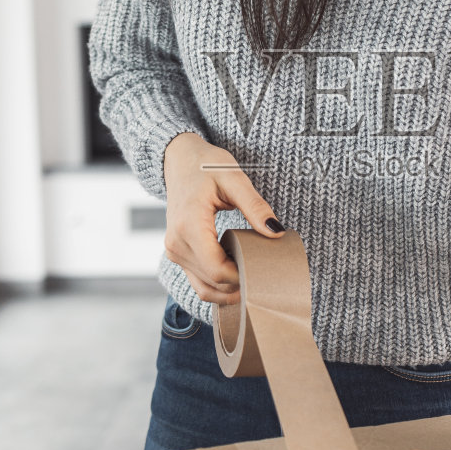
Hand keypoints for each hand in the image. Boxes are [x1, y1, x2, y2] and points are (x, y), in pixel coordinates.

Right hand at [162, 131, 284, 305]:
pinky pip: (198, 281)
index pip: (217, 269)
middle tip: (268, 275)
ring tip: (255, 276)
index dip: (243, 277)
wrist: (179, 160)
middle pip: (213, 282)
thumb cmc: (206, 165)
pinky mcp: (176, 253)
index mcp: (189, 226)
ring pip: (204, 288)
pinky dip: (218, 285)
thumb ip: (255, 206)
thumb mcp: (234, 179)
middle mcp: (176, 243)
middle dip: (241, 283)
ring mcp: (173, 251)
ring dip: (230, 289)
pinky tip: (238, 273)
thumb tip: (277, 232)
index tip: (266, 270)